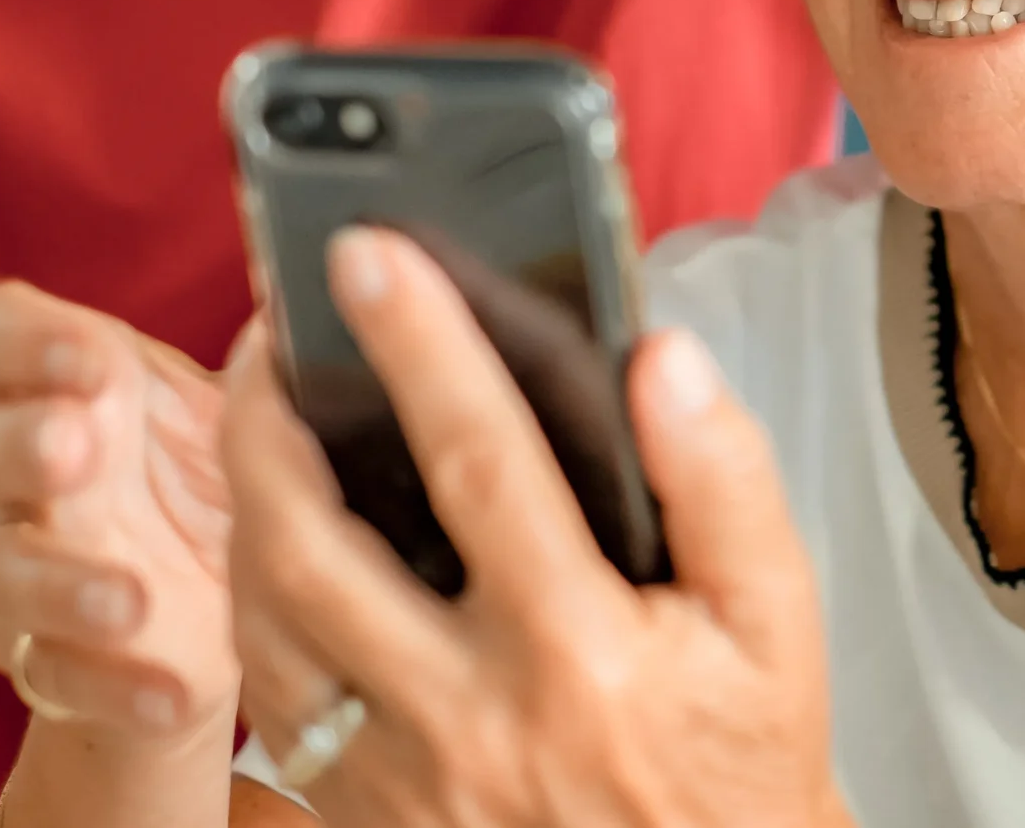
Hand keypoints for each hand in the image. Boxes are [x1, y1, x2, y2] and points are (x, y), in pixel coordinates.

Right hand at [0, 281, 236, 739]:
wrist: (225, 618)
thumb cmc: (221, 484)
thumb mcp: (246, 417)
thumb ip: (259, 370)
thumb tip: (310, 311)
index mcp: (65, 388)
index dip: (21, 339)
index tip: (91, 356)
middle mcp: (23, 474)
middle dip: (27, 444)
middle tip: (77, 447)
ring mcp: (26, 569)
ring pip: (5, 570)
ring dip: (61, 583)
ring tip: (127, 600)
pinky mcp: (52, 660)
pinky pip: (58, 674)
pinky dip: (116, 686)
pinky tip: (172, 692)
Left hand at [224, 227, 845, 827]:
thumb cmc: (740, 764)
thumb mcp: (780, 623)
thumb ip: (726, 480)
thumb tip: (663, 359)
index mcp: (579, 652)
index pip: (481, 463)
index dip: (421, 344)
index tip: (372, 253)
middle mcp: (466, 718)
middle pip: (313, 546)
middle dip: (266, 421)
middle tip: (264, 333)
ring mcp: (398, 779)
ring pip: (266, 623)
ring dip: (243, 506)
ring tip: (261, 419)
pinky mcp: (362, 817)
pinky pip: (271, 698)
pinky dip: (253, 601)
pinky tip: (275, 542)